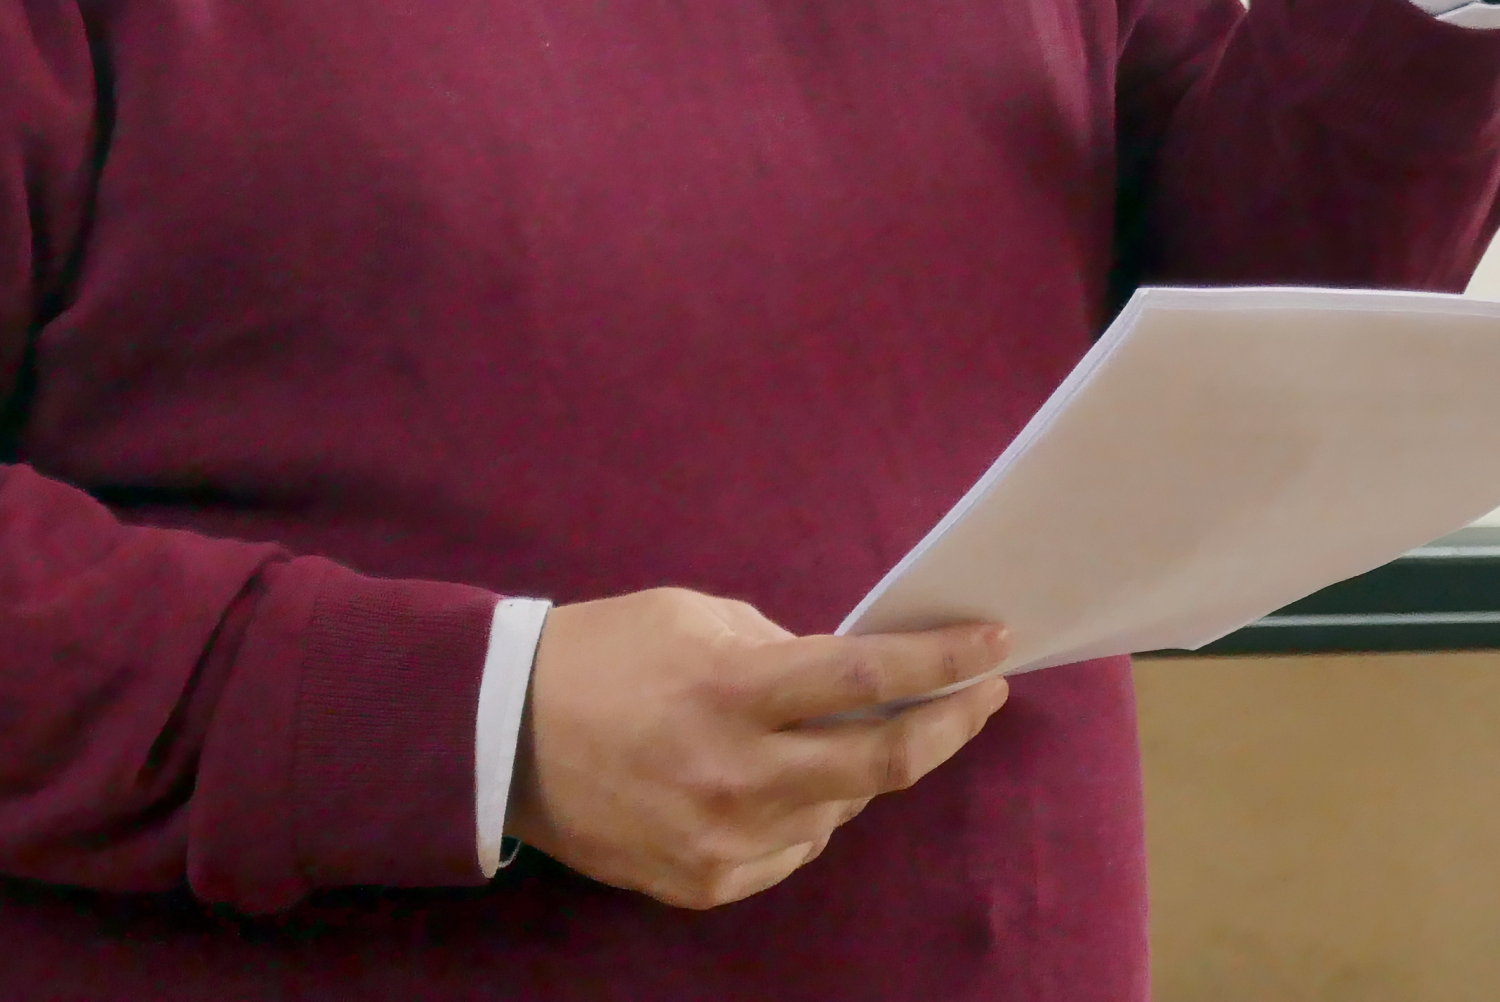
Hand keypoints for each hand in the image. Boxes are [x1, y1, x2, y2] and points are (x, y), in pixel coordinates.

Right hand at [505, 589, 1010, 909]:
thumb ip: (783, 647)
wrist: (504, 737)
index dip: (943, 662)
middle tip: (981, 696)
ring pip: (840, 810)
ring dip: (862, 770)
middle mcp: (736, 774)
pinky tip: (789, 780)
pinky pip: (793, 849)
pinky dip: (807, 811)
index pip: (867, 680)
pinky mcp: (705, 884)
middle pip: (880, 765)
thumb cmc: (606, 655)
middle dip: (947, 726)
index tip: (995, 644)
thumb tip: (859, 677)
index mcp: (733, 691)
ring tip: (854, 732)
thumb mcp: (698, 616)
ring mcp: (722, 841)